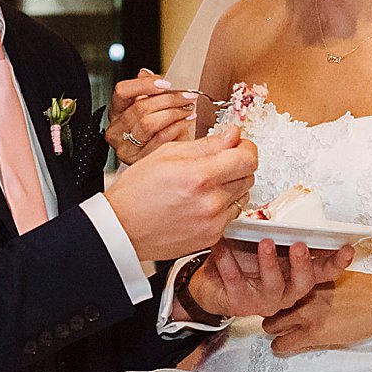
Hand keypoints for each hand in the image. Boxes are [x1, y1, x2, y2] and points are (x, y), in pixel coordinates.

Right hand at [105, 126, 256, 261]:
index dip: (247, 147)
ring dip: (231, 186)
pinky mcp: (212, 236)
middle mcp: (210, 201)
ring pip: (242, 196)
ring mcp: (213, 222)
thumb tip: (233, 135)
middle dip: (238, 165)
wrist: (122, 228)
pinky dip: (222, 205)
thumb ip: (206, 144)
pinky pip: (230, 215)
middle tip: (219, 162)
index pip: (247, 158)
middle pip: (249, 176)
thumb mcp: (167, 154)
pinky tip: (201, 202)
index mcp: (199, 176)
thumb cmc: (137, 191)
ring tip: (205, 185)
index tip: (238, 145)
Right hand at [106, 69, 196, 164]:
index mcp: (116, 111)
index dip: (144, 85)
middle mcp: (116, 129)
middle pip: (140, 107)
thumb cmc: (156, 132)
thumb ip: (146, 90)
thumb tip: (145, 73)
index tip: (165, 83)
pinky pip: (159, 139)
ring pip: (149, 123)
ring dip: (174, 113)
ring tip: (188, 108)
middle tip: (187, 96)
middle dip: (168, 99)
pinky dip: (177, 127)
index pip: (122, 91)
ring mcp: (125, 146)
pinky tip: (186, 122)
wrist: (162, 160)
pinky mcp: (138, 160)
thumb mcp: (151, 108)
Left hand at [188, 238, 353, 319]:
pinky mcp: (239, 303)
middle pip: (303, 283)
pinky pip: (235, 281)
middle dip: (303, 264)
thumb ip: (281, 233)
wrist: (212, 284)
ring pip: (273, 286)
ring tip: (265, 243)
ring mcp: (263, 300)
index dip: (338, 262)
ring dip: (269, 263)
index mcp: (296, 277)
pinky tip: (223, 246)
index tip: (347, 248)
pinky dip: (228, 262)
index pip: (324, 272)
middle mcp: (285, 292)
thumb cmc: (242, 260)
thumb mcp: (266, 244)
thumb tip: (293, 210)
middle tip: (299, 245)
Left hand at [263, 271, 371, 356]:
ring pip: (271, 325)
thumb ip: (314, 281)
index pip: (276, 281)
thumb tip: (302, 285)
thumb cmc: (365, 288)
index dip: (273, 291)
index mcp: (308, 275)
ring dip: (274, 330)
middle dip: (271, 310)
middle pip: (269, 302)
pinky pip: (283, 344)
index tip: (272, 296)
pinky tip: (281, 346)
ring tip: (278, 332)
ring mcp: (306, 313)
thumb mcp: (334, 276)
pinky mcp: (314, 333)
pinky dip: (280, 347)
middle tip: (275, 317)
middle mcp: (303, 292)